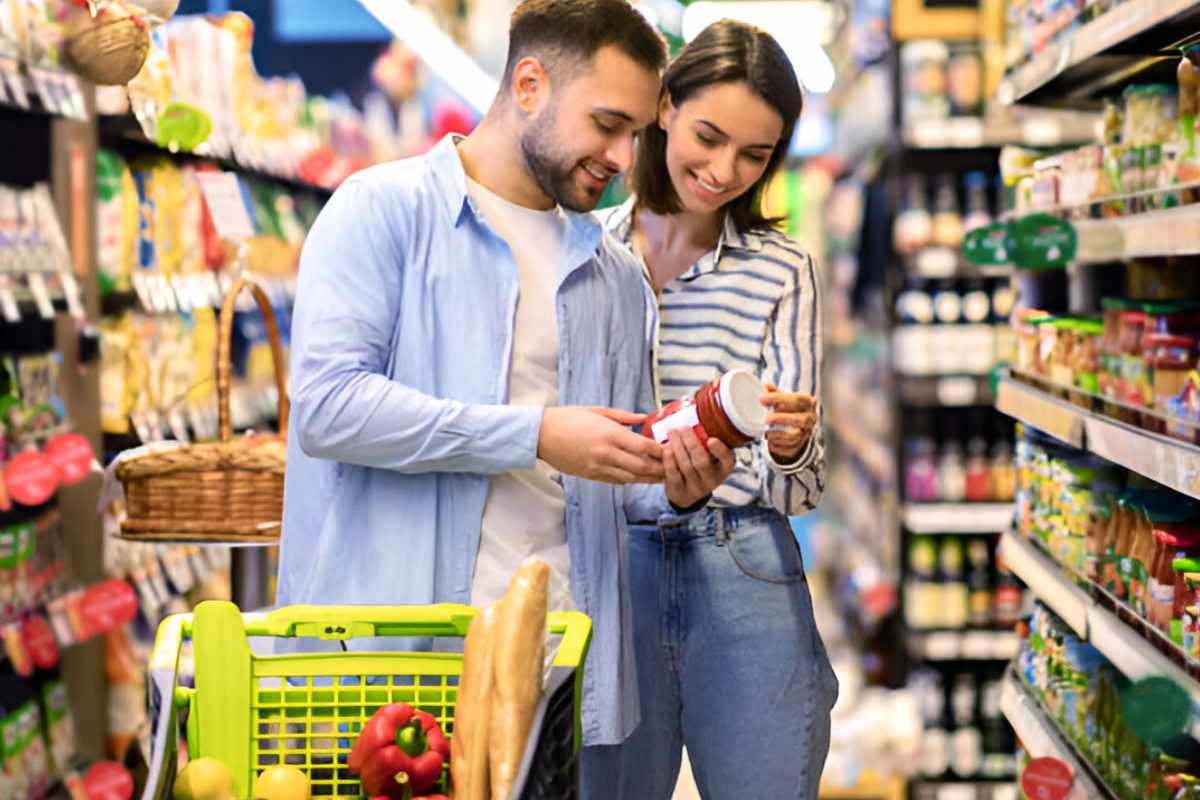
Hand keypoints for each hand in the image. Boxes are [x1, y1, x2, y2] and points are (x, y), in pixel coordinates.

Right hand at [538, 406, 665, 484]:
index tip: (670, 450)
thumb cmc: (569, 418)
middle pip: (642, 466)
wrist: (541, 435)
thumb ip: (624, 417)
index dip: (660, 451)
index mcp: (610, 434)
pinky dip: (630, 480)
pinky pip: (616, 481)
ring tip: (662, 477)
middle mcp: (606, 453)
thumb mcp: (598, 411)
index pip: (644, 446)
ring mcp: (598, 467)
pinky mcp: (591, 475)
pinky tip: (640, 478)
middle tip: (673, 468)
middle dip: (660, 469)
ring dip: (648, 478)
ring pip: (631, 477)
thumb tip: (645, 418)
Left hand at [663, 427, 735, 508]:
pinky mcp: (681, 492)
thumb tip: (695, 411)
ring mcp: (696, 488)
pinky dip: (669, 461)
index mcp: (724, 468)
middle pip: (702, 462)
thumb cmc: (700, 465)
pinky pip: (674, 476)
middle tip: (682, 428)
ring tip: (671, 433)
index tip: (712, 439)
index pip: (727, 460)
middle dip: (691, 443)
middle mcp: (712, 480)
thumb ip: (707, 439)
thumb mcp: (711, 456)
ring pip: (686, 467)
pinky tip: (666, 449)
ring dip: (678, 447)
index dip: (720, 451)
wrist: (688, 492)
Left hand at [761, 384, 816, 462]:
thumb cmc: (791, 409)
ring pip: (794, 436)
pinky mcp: (801, 446)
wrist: (799, 427)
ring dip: (777, 434)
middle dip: (780, 419)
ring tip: (766, 431)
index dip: (779, 398)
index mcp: (809, 403)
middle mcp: (811, 418)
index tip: (762, 399)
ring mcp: (807, 433)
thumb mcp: (785, 399)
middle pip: (799, 419)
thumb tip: (767, 385)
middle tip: (765, 419)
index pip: (797, 399)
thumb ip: (776, 393)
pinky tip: (770, 441)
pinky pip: (790, 448)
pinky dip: (777, 445)